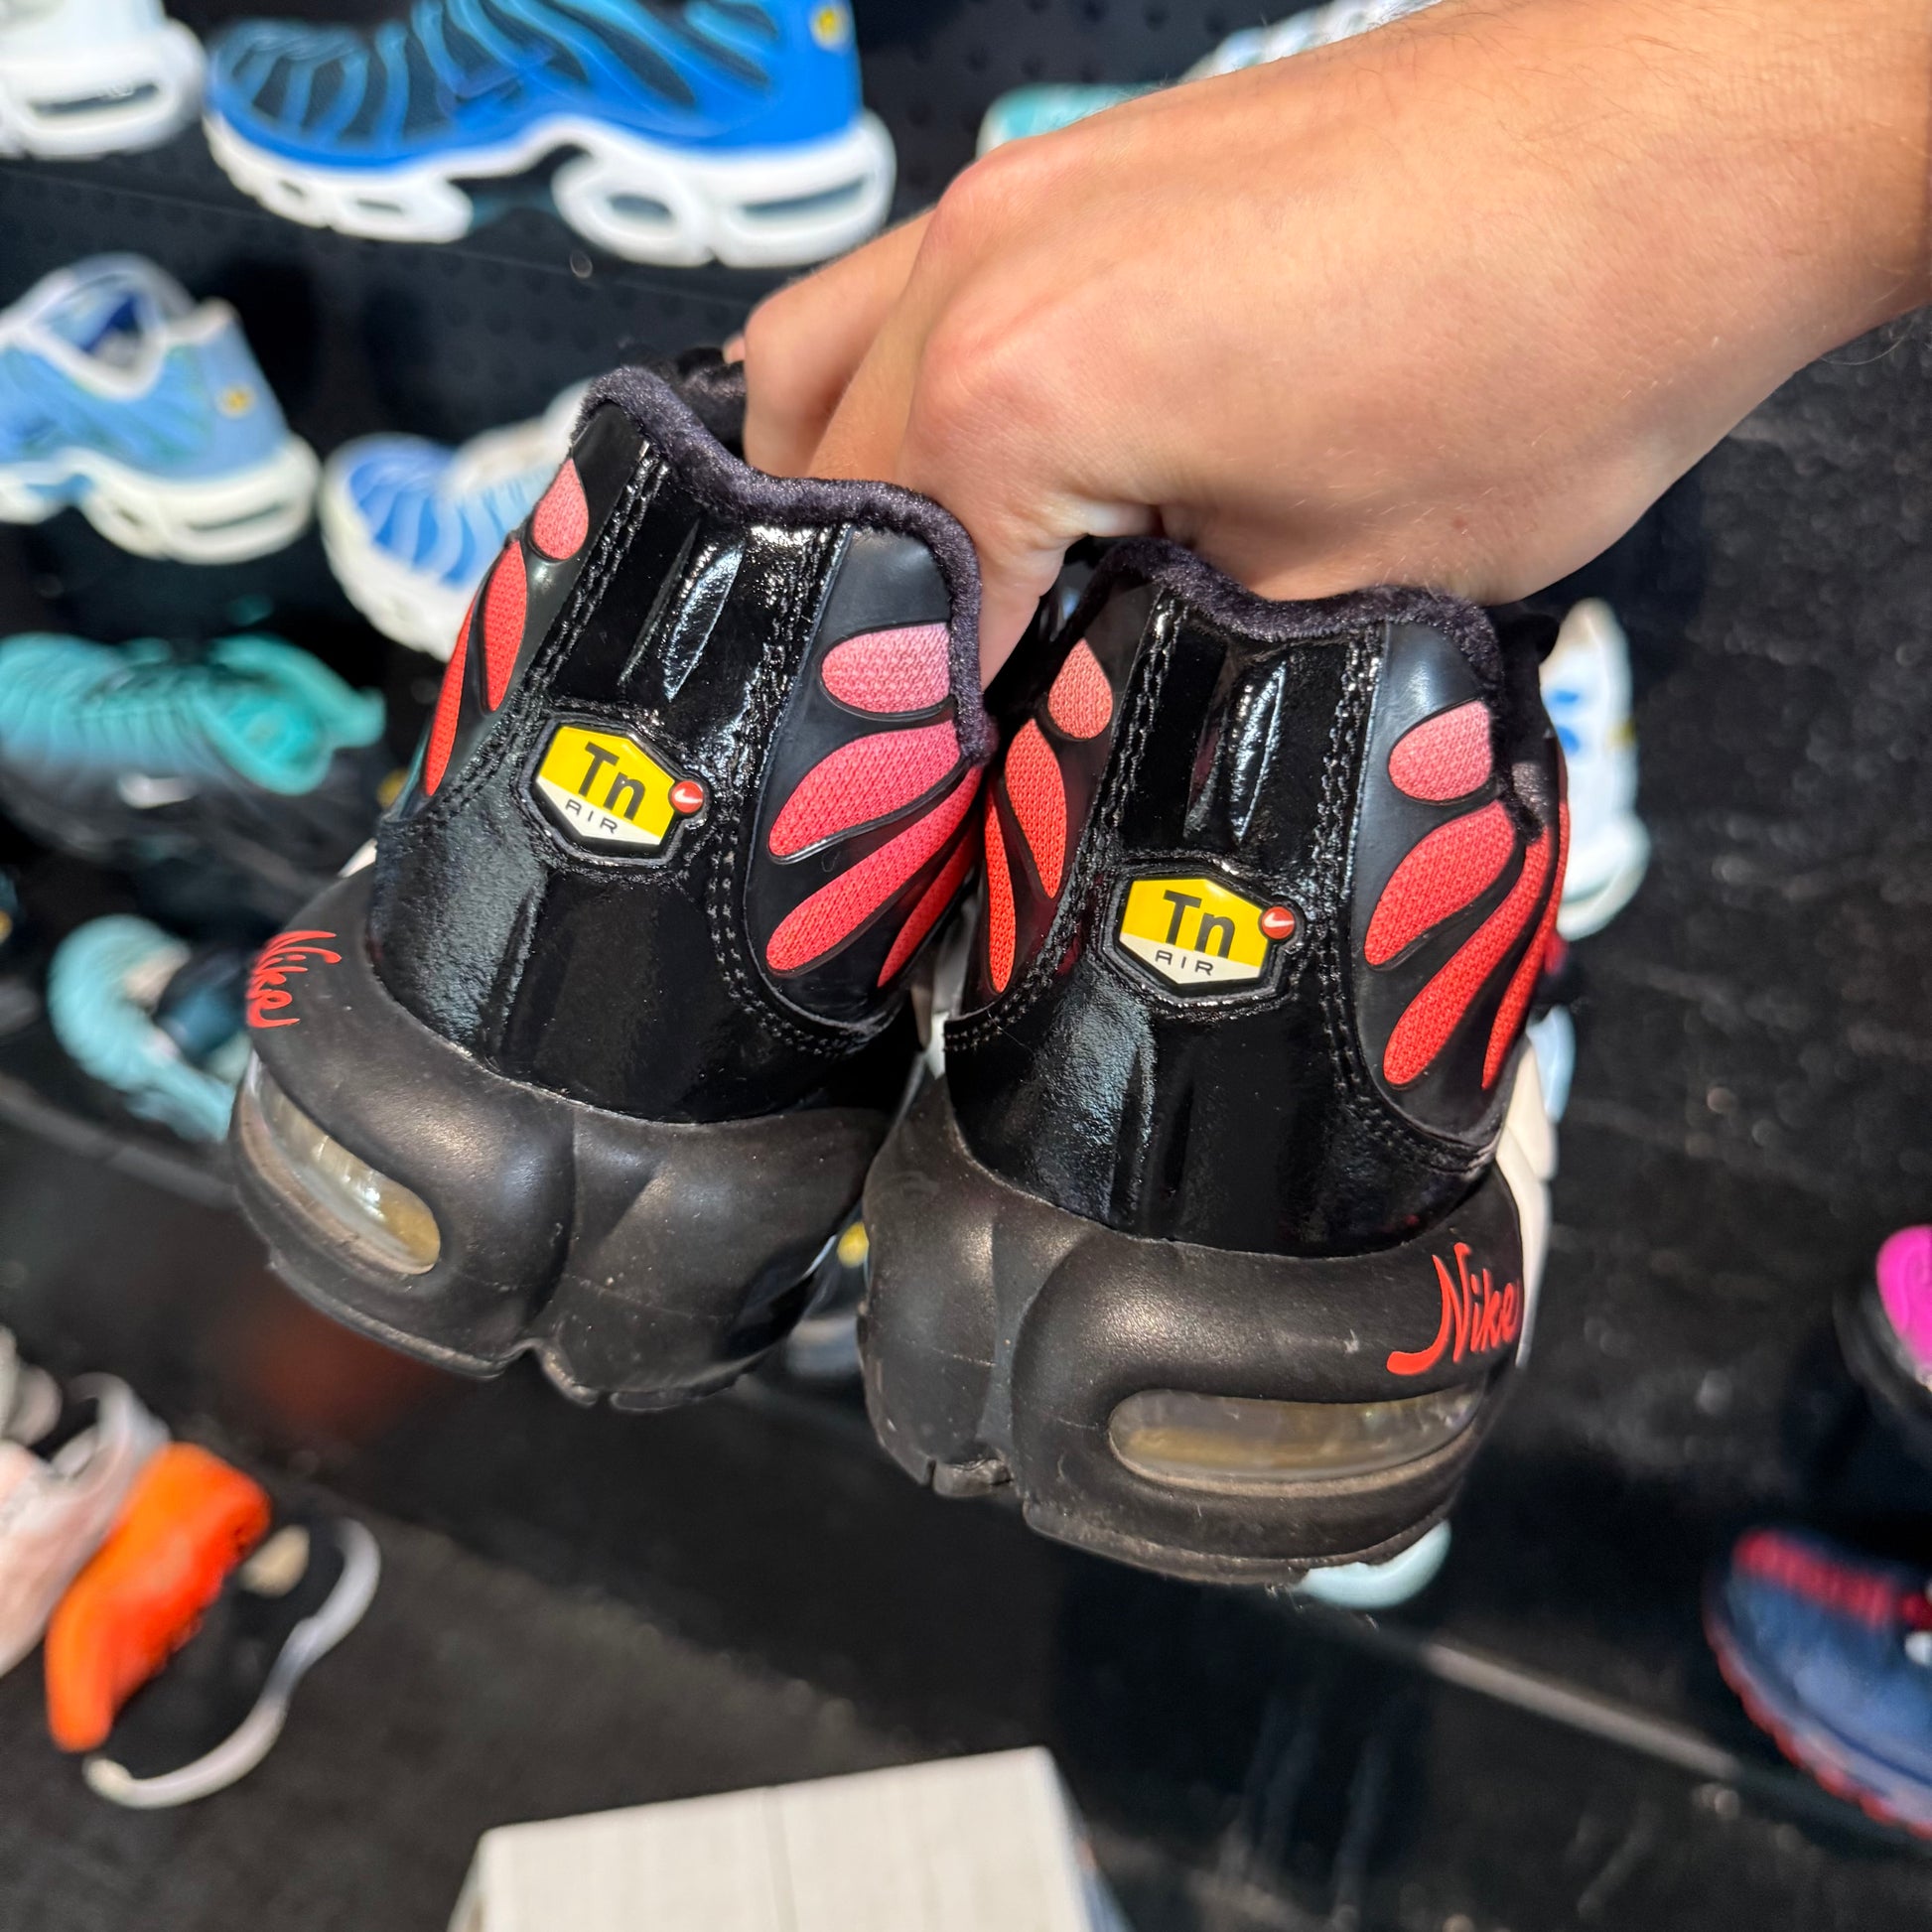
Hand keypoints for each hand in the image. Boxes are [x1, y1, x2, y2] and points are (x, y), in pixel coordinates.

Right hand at [741, 0, 1930, 678]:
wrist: (1679, 139)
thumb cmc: (1543, 365)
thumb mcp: (1329, 598)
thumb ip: (1146, 667)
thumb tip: (1060, 721)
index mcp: (1011, 397)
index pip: (887, 619)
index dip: (915, 744)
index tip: (947, 819)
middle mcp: (968, 273)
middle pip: (823, 495)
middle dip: (868, 627)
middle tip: (939, 732)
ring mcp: (1012, 194)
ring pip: (819, 370)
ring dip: (851, 499)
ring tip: (930, 605)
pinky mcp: (1072, 165)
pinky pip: (906, 292)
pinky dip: (901, 394)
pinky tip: (984, 472)